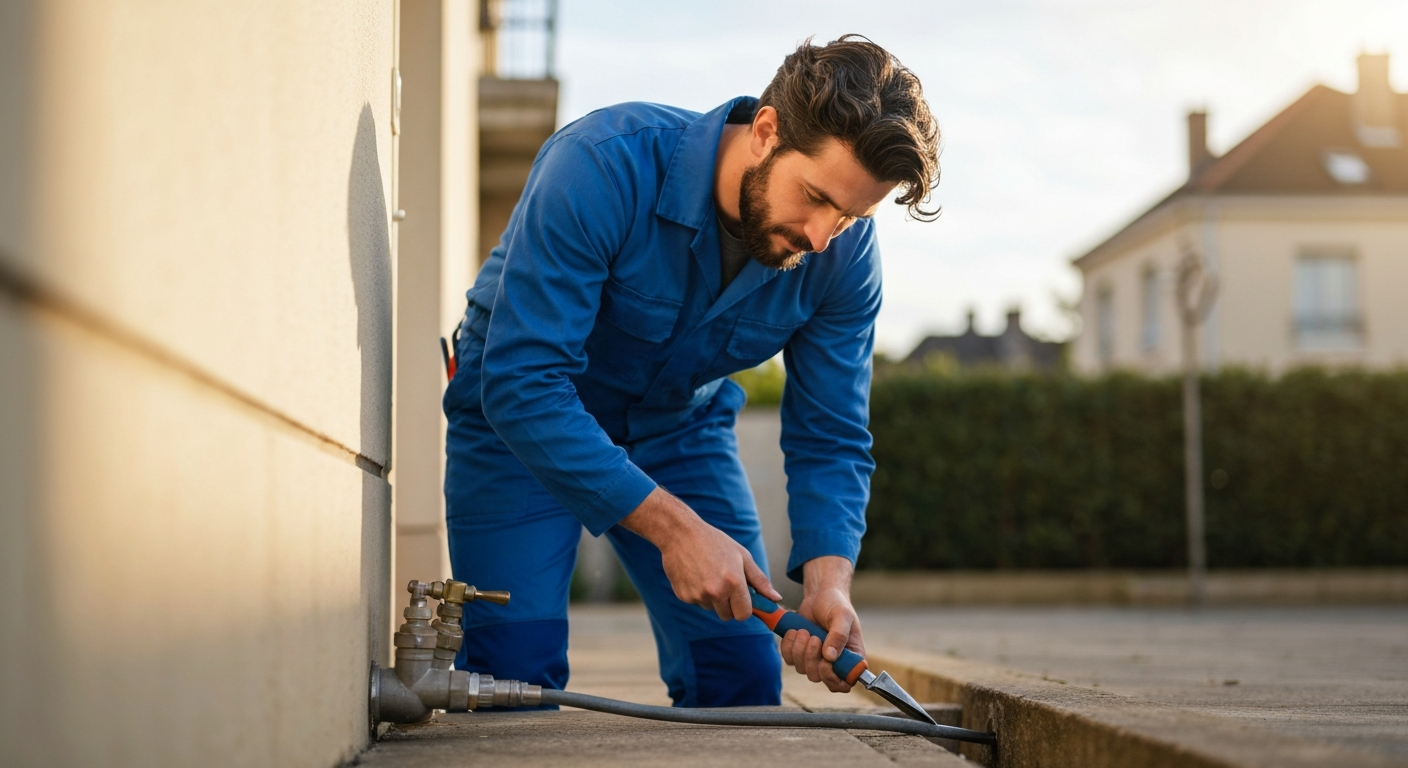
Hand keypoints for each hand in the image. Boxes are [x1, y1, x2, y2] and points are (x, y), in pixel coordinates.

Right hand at [620, 487, 781, 619]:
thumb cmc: (714, 542)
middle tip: (724, 583)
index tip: (742, 599)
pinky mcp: (684, 596)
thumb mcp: (742, 556)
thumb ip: (760, 580)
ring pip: (711, 608)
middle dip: (729, 605)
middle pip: (727, 616)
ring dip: (713, 598)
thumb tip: (776, 598)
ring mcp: (698, 596)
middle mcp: (715, 592)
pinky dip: (698, 593)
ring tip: (708, 574)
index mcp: (733, 582)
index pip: (744, 615)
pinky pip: (697, 602)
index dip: (744, 608)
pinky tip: (696, 575)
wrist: (681, 534)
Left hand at [779, 556, 863, 692]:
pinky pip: (789, 660)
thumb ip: (839, 635)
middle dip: (811, 658)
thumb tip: (830, 657)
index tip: (825, 662)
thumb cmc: (836, 604)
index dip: (832, 679)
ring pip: (802, 669)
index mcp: (851, 657)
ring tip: (804, 631)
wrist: (820, 594)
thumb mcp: (842, 616)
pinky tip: (794, 631)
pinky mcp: (800, 652)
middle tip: (813, 637)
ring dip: (799, 650)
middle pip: (818, 677)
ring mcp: (815, 658)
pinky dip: (788, 646)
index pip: (844, 683)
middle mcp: (834, 662)